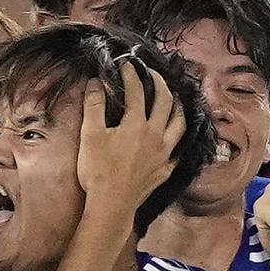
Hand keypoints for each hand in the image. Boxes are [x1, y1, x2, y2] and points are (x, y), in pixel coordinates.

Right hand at [77, 62, 183, 208]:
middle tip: (153, 74)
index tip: (126, 65)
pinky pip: (177, 149)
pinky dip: (176, 138)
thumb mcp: (90, 135)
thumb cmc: (98, 171)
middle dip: (160, 83)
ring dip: (178, 107)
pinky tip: (173, 137)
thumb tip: (95, 83)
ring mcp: (164, 154)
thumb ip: (94, 107)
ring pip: (179, 124)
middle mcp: (156, 135)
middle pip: (165, 101)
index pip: (137, 91)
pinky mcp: (165, 170)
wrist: (111, 205)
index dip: (131, 74)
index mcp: (137, 124)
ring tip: (175, 99)